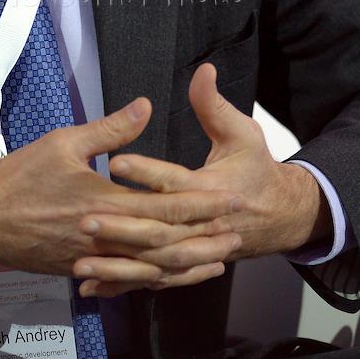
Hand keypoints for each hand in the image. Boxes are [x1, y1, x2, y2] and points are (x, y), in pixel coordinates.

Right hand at [0, 96, 241, 280]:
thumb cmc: (20, 175)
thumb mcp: (64, 142)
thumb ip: (110, 129)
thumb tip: (144, 107)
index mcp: (104, 202)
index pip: (165, 206)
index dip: (201, 204)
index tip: (229, 199)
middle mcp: (104, 237)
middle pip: (166, 244)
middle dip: (204, 239)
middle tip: (236, 235)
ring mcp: (93, 258)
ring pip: (150, 269)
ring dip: (186, 266)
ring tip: (216, 262)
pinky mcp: (80, 269)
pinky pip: (125, 280)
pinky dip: (152, 280)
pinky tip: (170, 278)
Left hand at [75, 63, 330, 296]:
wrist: (279, 215)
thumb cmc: (255, 169)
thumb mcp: (241, 132)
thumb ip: (214, 105)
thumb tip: (202, 71)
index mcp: (210, 190)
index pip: (174, 182)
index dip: (146, 173)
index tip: (115, 162)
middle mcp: (200, 226)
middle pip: (157, 229)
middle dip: (120, 227)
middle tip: (84, 218)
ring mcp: (191, 249)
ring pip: (150, 262)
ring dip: (116, 264)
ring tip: (79, 260)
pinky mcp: (182, 263)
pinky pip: (149, 278)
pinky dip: (121, 283)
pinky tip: (90, 286)